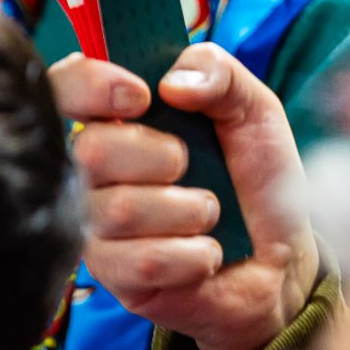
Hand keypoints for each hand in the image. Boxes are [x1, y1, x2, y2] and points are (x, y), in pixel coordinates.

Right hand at [51, 43, 319, 349]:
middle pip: (90, 151)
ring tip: (212, 213)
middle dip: (160, 156)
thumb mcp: (253, 107)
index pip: (67, 88)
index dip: (90, 85)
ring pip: (118, 210)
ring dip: (187, 210)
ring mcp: (99, 226)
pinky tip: (207, 252)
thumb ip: (218, 72)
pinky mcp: (115, 276)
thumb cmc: (257, 176)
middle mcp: (97, 172)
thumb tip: (171, 84)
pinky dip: (191, 254)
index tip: (142, 97)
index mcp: (122, 119)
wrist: (282, 254)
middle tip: (191, 165)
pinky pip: (140, 262)